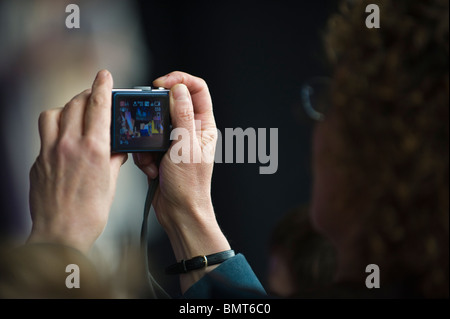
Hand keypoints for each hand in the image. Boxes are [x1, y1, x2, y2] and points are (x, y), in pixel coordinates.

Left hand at [28, 70, 126, 253]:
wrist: (61, 233)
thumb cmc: (89, 213)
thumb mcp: (111, 184)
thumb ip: (113, 160)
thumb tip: (116, 149)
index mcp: (94, 149)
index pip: (98, 106)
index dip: (102, 85)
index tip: (104, 74)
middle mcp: (69, 144)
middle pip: (76, 103)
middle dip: (87, 95)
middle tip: (94, 97)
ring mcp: (50, 151)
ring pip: (54, 113)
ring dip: (67, 108)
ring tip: (75, 116)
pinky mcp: (38, 160)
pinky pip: (44, 133)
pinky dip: (55, 128)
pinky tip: (63, 140)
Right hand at [133, 71, 230, 292]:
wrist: (179, 213)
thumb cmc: (189, 185)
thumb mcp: (185, 146)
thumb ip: (181, 116)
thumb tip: (178, 89)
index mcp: (203, 125)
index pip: (197, 89)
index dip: (180, 81)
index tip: (161, 84)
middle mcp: (190, 130)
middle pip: (170, 104)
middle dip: (156, 115)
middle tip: (148, 123)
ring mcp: (174, 142)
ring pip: (154, 124)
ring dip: (148, 141)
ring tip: (153, 159)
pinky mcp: (160, 153)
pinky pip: (146, 143)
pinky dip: (144, 155)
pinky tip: (151, 169)